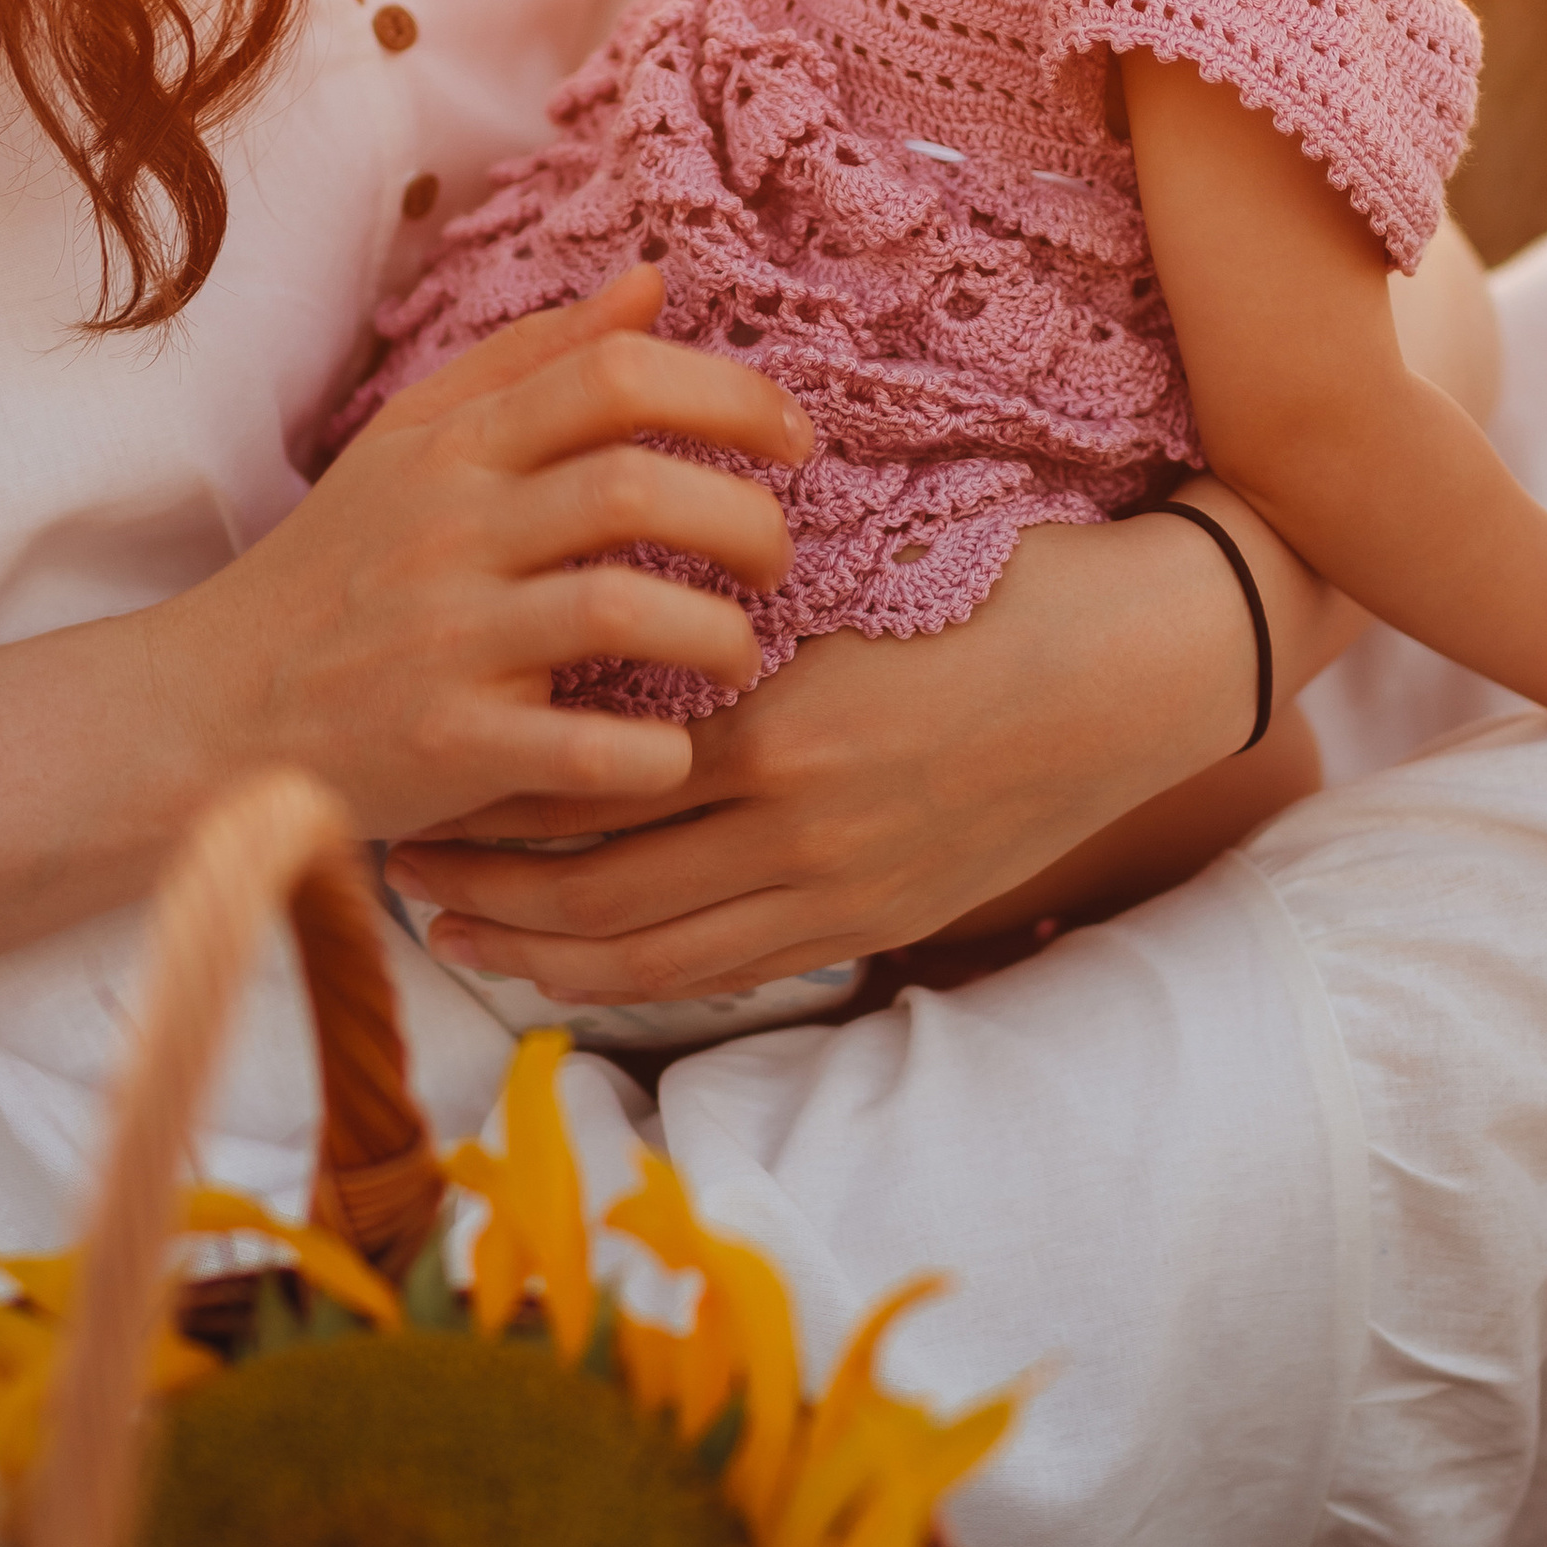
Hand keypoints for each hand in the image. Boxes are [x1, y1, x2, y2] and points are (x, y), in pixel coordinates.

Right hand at [155, 266, 812, 837]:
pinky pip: (583, 747)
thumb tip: (651, 282)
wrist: (206, 712)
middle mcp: (450, 531)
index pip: (613, 375)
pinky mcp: (443, 748)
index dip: (728, 394)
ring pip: (623, 609)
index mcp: (455, 449)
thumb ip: (534, 361)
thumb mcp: (414, 443)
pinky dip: (654, 755)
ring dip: (719, 634)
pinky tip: (677, 754)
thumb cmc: (336, 569)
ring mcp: (444, 640)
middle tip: (778, 558)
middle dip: (745, 520)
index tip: (793, 440)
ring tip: (737, 653)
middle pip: (635, 487)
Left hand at [385, 486, 1339, 1007]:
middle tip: (400, 863)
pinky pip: (728, 971)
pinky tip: (578, 964)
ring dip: (540, 948)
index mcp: (777, 716)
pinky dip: (634, 976)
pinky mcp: (881, 917)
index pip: (588, 772)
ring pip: (648, 952)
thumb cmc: (1000, 583)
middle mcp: (797, 821)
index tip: (424, 760)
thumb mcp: (855, 571)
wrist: (1145, 660)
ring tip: (459, 932)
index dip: (491, 783)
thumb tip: (613, 612)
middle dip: (484, 885)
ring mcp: (841, 886)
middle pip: (593, 885)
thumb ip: (735, 612)